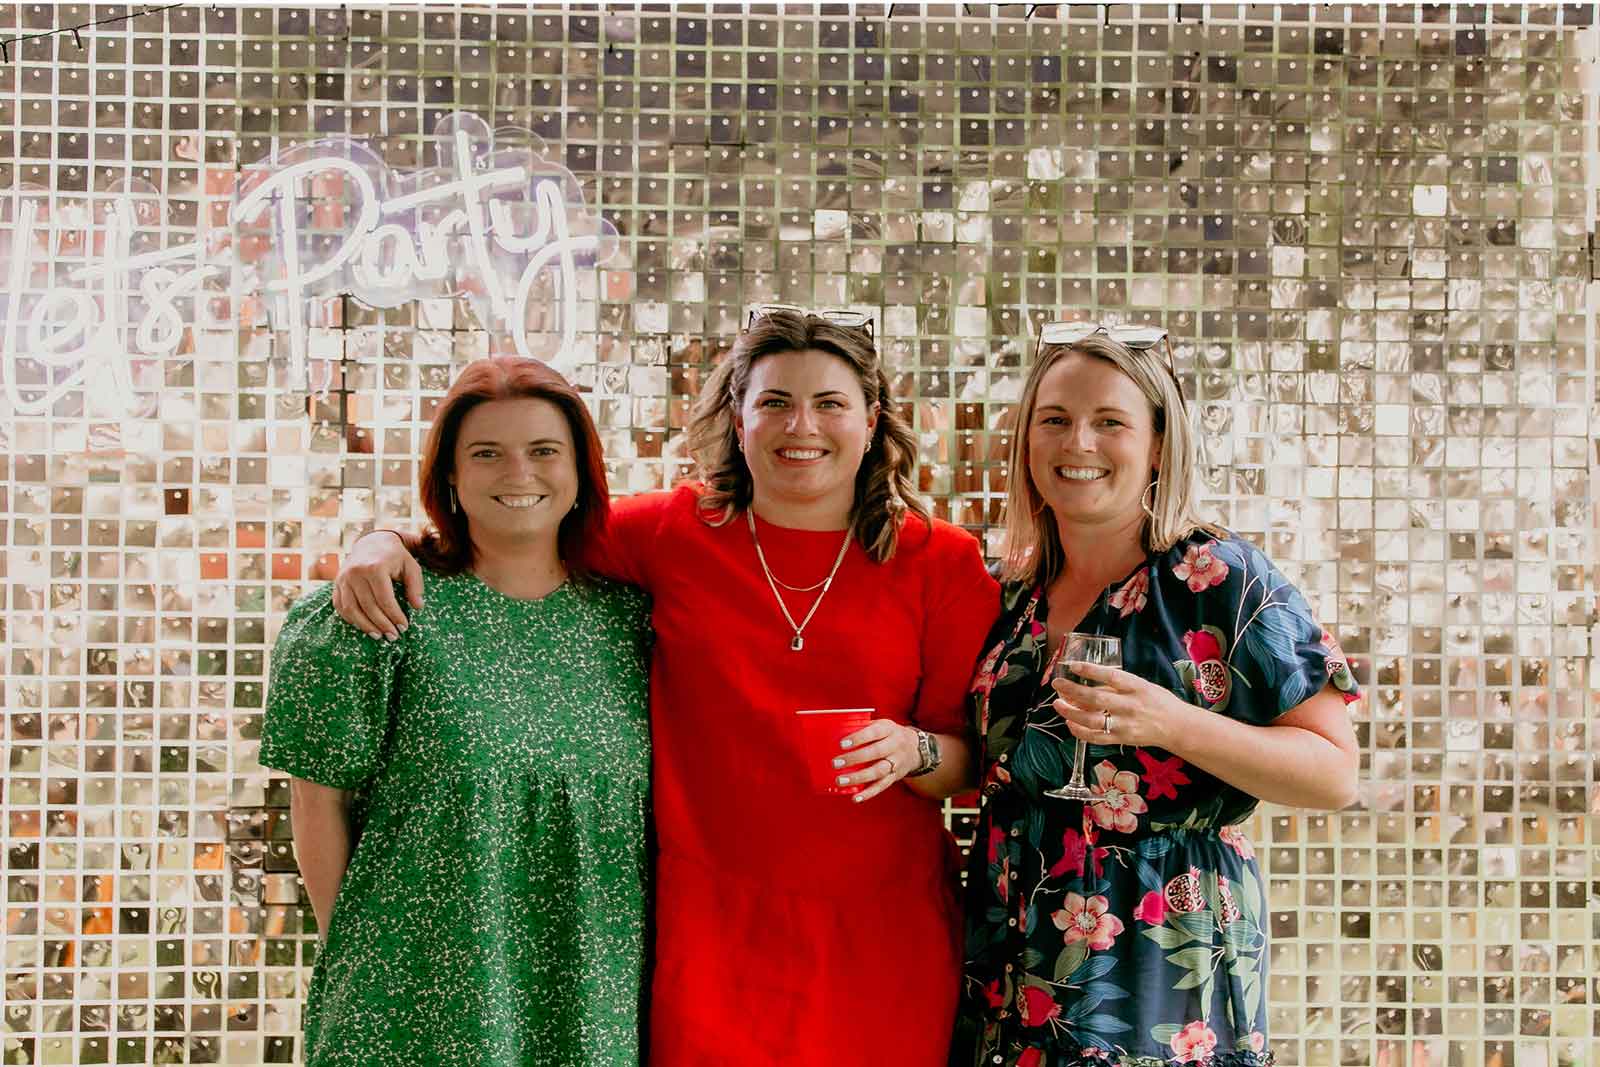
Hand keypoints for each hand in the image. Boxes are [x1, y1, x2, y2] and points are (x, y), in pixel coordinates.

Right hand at [330, 531, 423, 639]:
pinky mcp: (336, 583)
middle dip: (382, 624)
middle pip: (368, 606)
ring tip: (378, 636)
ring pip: (351, 609)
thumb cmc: (394, 557)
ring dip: (365, 626)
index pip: (385, 599)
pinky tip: (363, 627)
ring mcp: (343, 578)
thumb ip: (416, 586)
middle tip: (393, 636)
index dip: (395, 616)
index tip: (404, 627)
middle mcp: (356, 572)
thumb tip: (418, 607)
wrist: (371, 542)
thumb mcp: (410, 566)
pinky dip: (350, 619)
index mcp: (375, 567)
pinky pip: (340, 606)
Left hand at [830, 721, 921, 802]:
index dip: (859, 738)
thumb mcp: (881, 725)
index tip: (842, 744)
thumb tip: (835, 732)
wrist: (915, 749)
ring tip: (840, 781)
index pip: (874, 732)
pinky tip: (855, 798)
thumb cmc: (889, 735)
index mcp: (889, 729)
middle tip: (835, 763)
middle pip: (876, 752)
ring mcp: (896, 762)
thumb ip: (863, 728)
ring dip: (858, 777)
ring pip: (878, 771)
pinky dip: (869, 793)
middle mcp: (895, 746)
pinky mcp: (895, 777)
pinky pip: (882, 786)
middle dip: (855, 758)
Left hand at [1052, 660, 1184, 750]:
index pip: (1110, 676)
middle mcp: (1130, 706)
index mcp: (1136, 687)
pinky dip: (1079, 731)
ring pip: (1091, 720)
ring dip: (1070, 712)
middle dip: (1072, 691)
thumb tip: (1088, 680)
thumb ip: (1117, 684)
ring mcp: (1125, 724)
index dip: (1090, 671)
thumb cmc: (1158, 701)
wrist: (1176, 726)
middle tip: (1057, 684)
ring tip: (1058, 704)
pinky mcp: (1121, 739)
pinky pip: (1095, 737)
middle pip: (1096, 698)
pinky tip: (1070, 723)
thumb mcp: (1141, 685)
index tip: (1073, 666)